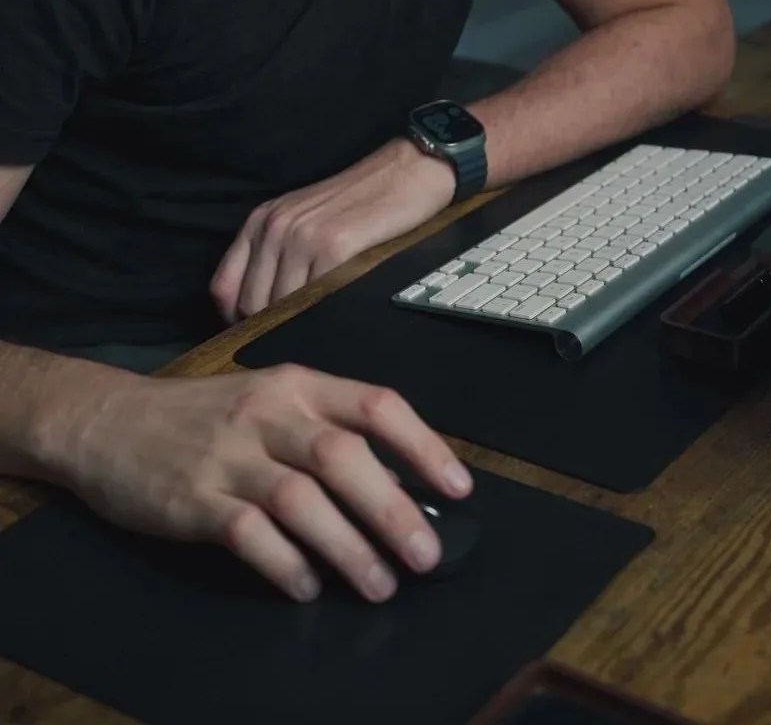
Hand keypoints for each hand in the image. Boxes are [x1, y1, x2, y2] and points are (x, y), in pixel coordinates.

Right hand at [54, 361, 472, 602]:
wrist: (109, 422)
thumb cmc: (206, 416)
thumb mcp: (271, 400)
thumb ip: (327, 428)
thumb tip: (401, 480)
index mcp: (299, 385)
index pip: (377, 405)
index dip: (424, 446)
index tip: (459, 487)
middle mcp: (270, 414)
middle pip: (346, 457)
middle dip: (395, 509)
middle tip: (427, 555)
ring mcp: (230, 456)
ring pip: (303, 500)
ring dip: (350, 547)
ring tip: (381, 584)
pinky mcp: (194, 500)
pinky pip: (250, 535)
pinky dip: (286, 564)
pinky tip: (309, 587)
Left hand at [210, 139, 454, 322]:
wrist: (407, 171)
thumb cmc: (360, 200)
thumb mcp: (303, 218)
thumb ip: (277, 254)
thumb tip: (263, 310)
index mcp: (261, 220)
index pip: (224, 288)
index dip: (236, 319)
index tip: (258, 332)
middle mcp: (275, 227)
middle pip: (251, 305)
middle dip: (269, 328)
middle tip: (295, 336)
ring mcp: (302, 237)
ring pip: (280, 308)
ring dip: (297, 326)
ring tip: (318, 329)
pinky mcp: (335, 247)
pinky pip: (315, 300)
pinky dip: (323, 316)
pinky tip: (337, 316)